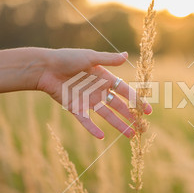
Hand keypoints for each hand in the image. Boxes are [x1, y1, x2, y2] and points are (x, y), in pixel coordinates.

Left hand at [36, 48, 151, 138]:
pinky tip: (102, 137)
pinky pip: (86, 121)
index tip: (147, 111)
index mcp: (104, 78)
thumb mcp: (90, 57)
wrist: (45, 68)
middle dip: (131, 116)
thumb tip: (126, 55)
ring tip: (130, 135)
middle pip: (119, 106)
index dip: (137, 100)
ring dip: (119, 125)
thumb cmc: (67, 58)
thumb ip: (108, 59)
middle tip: (143, 127)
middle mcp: (99, 91)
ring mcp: (88, 100)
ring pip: (107, 115)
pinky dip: (93, 129)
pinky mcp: (76, 108)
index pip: (125, 91)